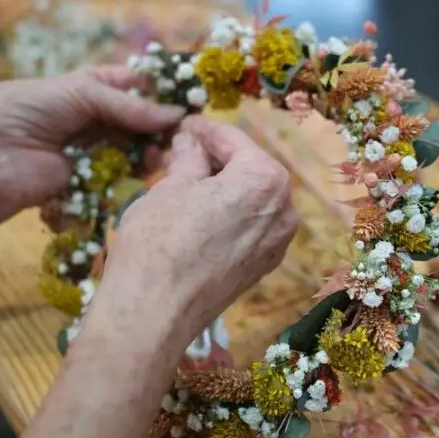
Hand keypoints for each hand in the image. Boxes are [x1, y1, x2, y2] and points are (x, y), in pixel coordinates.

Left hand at [0, 65, 183, 212]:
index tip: (191, 95)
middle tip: (189, 127)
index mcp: (85, 87)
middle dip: (162, 120)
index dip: (160, 88)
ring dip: (154, 146)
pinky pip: (123, 172)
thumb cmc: (25, 112)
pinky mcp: (92, 178)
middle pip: (138, 117)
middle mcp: (92, 116)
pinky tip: (154, 165)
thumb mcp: (78, 92)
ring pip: (134, 145)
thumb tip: (176, 115)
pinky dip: (140, 169)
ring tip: (174, 148)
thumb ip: (128, 105)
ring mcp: (92, 148)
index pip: (131, 84)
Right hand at [90, 116, 299, 351]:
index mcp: (265, 180)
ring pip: (251, 199)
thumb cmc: (158, 242)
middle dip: (217, 158)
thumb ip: (190, 158)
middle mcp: (284, 209)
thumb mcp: (170, 187)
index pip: (234, 140)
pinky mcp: (263, 267)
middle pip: (249, 169)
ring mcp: (278, 242)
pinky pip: (250, 227)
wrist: (154, 313)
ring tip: (186, 180)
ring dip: (224, 186)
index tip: (186, 124)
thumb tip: (192, 142)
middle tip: (181, 150)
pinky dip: (230, 214)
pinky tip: (200, 213)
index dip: (205, 129)